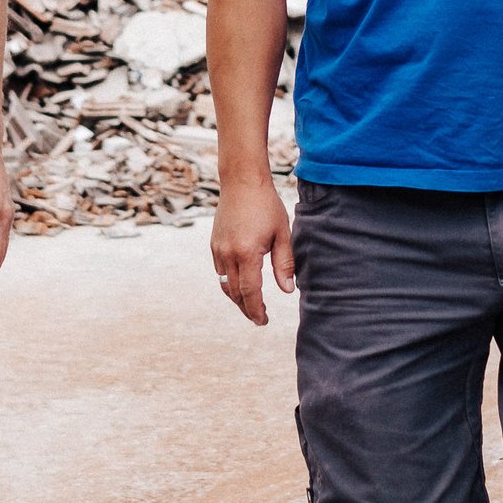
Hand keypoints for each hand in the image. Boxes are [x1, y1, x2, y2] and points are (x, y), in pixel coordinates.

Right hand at [210, 173, 293, 325]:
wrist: (242, 181)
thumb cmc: (266, 205)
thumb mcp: (282, 233)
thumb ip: (284, 264)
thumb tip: (287, 291)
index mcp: (246, 253)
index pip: (250, 292)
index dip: (256, 310)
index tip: (263, 321)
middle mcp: (228, 254)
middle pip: (235, 293)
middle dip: (247, 308)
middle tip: (260, 319)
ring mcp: (218, 249)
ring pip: (224, 284)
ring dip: (237, 298)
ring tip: (251, 306)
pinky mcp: (214, 244)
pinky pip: (219, 271)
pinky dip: (229, 283)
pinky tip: (240, 285)